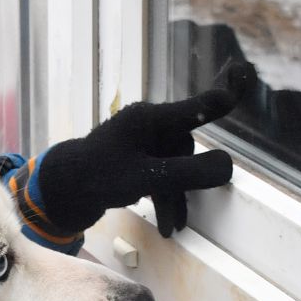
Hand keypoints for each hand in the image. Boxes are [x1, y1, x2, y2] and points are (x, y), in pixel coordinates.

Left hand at [33, 63, 251, 236]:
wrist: (57, 194)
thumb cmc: (96, 178)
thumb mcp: (146, 178)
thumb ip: (188, 173)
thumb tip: (228, 167)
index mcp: (149, 119)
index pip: (196, 108)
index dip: (223, 95)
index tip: (243, 73)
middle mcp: (146, 126)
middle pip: (186, 150)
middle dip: (187, 183)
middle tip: (178, 219)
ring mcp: (139, 144)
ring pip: (175, 168)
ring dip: (176, 198)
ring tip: (172, 228)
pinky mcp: (133, 162)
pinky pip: (161, 176)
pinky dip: (165, 198)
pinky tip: (165, 224)